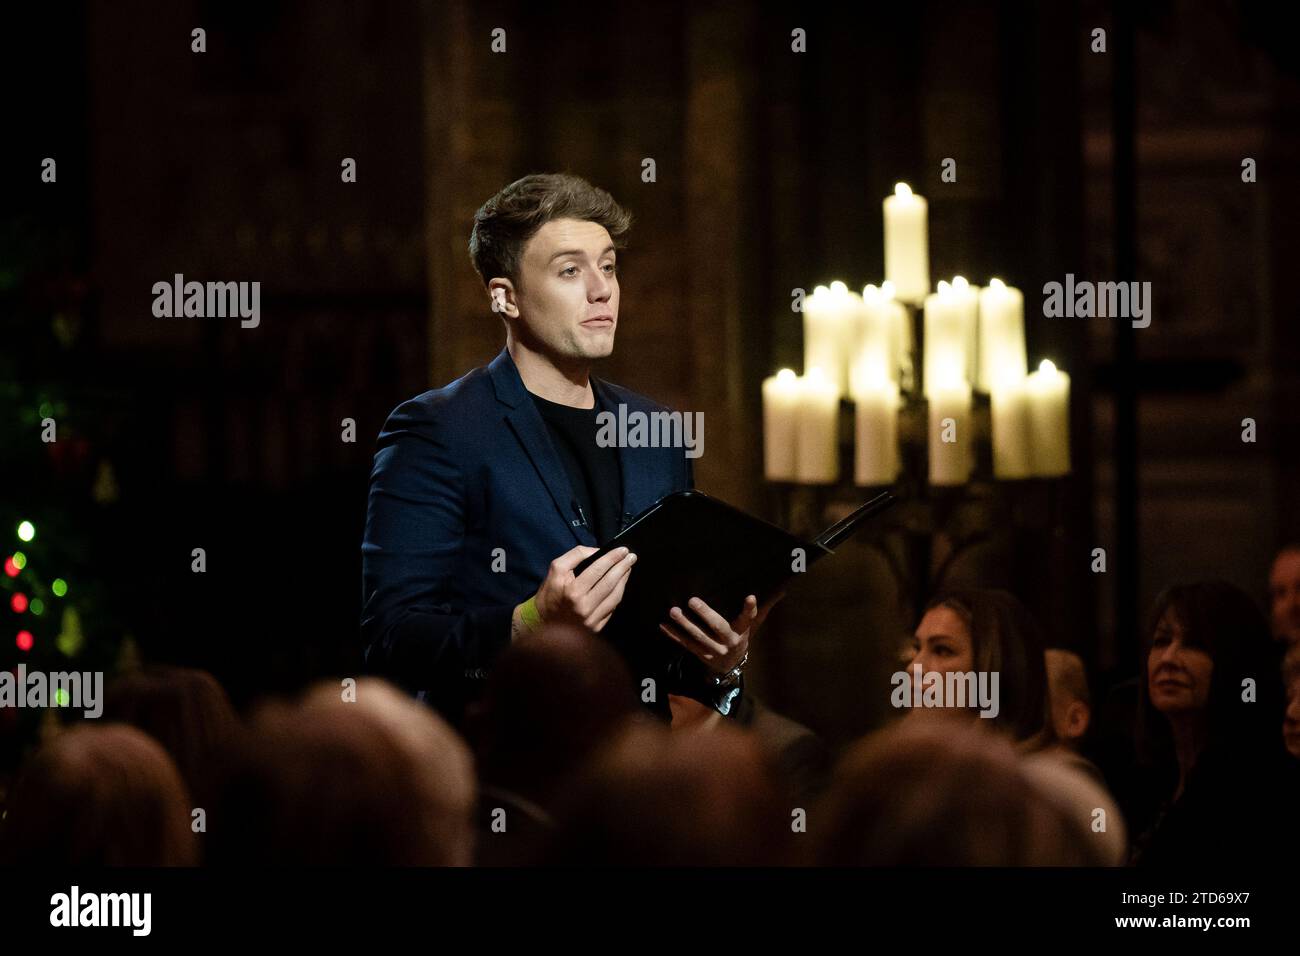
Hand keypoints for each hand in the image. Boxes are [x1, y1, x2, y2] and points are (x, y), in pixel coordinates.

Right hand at [532, 544, 636, 633]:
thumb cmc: (549, 594)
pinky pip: (612, 609)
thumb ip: (576, 556)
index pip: (598, 570)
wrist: (540, 622)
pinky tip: (620, 585)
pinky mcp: (596, 627)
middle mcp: (584, 606)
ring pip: (615, 597)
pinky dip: (618, 595)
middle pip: (610, 583)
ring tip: (628, 569)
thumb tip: (598, 552)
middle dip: (623, 567)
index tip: (623, 550)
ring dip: (624, 581)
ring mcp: (591, 619)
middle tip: (632, 557)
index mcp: (573, 591)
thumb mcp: (556, 569)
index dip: (612, 558)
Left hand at [659, 590, 784, 674]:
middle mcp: (728, 642)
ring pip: (697, 637)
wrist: (730, 666)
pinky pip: (685, 644)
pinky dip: (673, 635)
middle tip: (692, 600)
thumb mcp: (754, 625)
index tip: (750, 596)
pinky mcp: (699, 655)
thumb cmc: (741, 636)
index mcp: (743, 631)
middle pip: (717, 627)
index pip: (749, 618)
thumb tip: (782, 588)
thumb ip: (764, 607)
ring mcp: (713, 650)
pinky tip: (662, 625)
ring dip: (684, 624)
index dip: (750, 608)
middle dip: (705, 614)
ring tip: (673, 611)